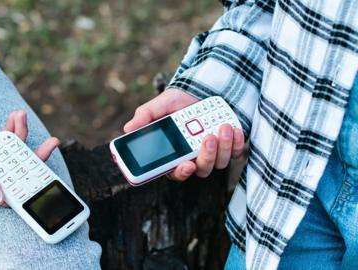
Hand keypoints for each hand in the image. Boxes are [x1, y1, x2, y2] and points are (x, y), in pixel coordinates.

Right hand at [0, 104, 58, 206]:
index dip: (30, 186)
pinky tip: (14, 117)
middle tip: (52, 142)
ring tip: (21, 115)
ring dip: (19, 135)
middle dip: (34, 155)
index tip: (48, 176)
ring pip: (10, 154)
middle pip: (15, 171)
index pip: (9, 192)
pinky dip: (8, 131)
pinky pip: (1, 144)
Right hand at [124, 88, 244, 180]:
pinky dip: (237, 143)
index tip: (186, 166)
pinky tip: (234, 129)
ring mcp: (214, 154)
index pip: (176, 172)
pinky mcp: (231, 147)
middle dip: (206, 156)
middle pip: (201, 169)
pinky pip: (237, 153)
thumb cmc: (177, 101)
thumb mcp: (159, 105)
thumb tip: (127, 129)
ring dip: (224, 147)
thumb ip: (145, 116)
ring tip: (223, 126)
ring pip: (220, 162)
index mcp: (175, 154)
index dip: (181, 173)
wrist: (201, 89)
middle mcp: (194, 158)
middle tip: (208, 137)